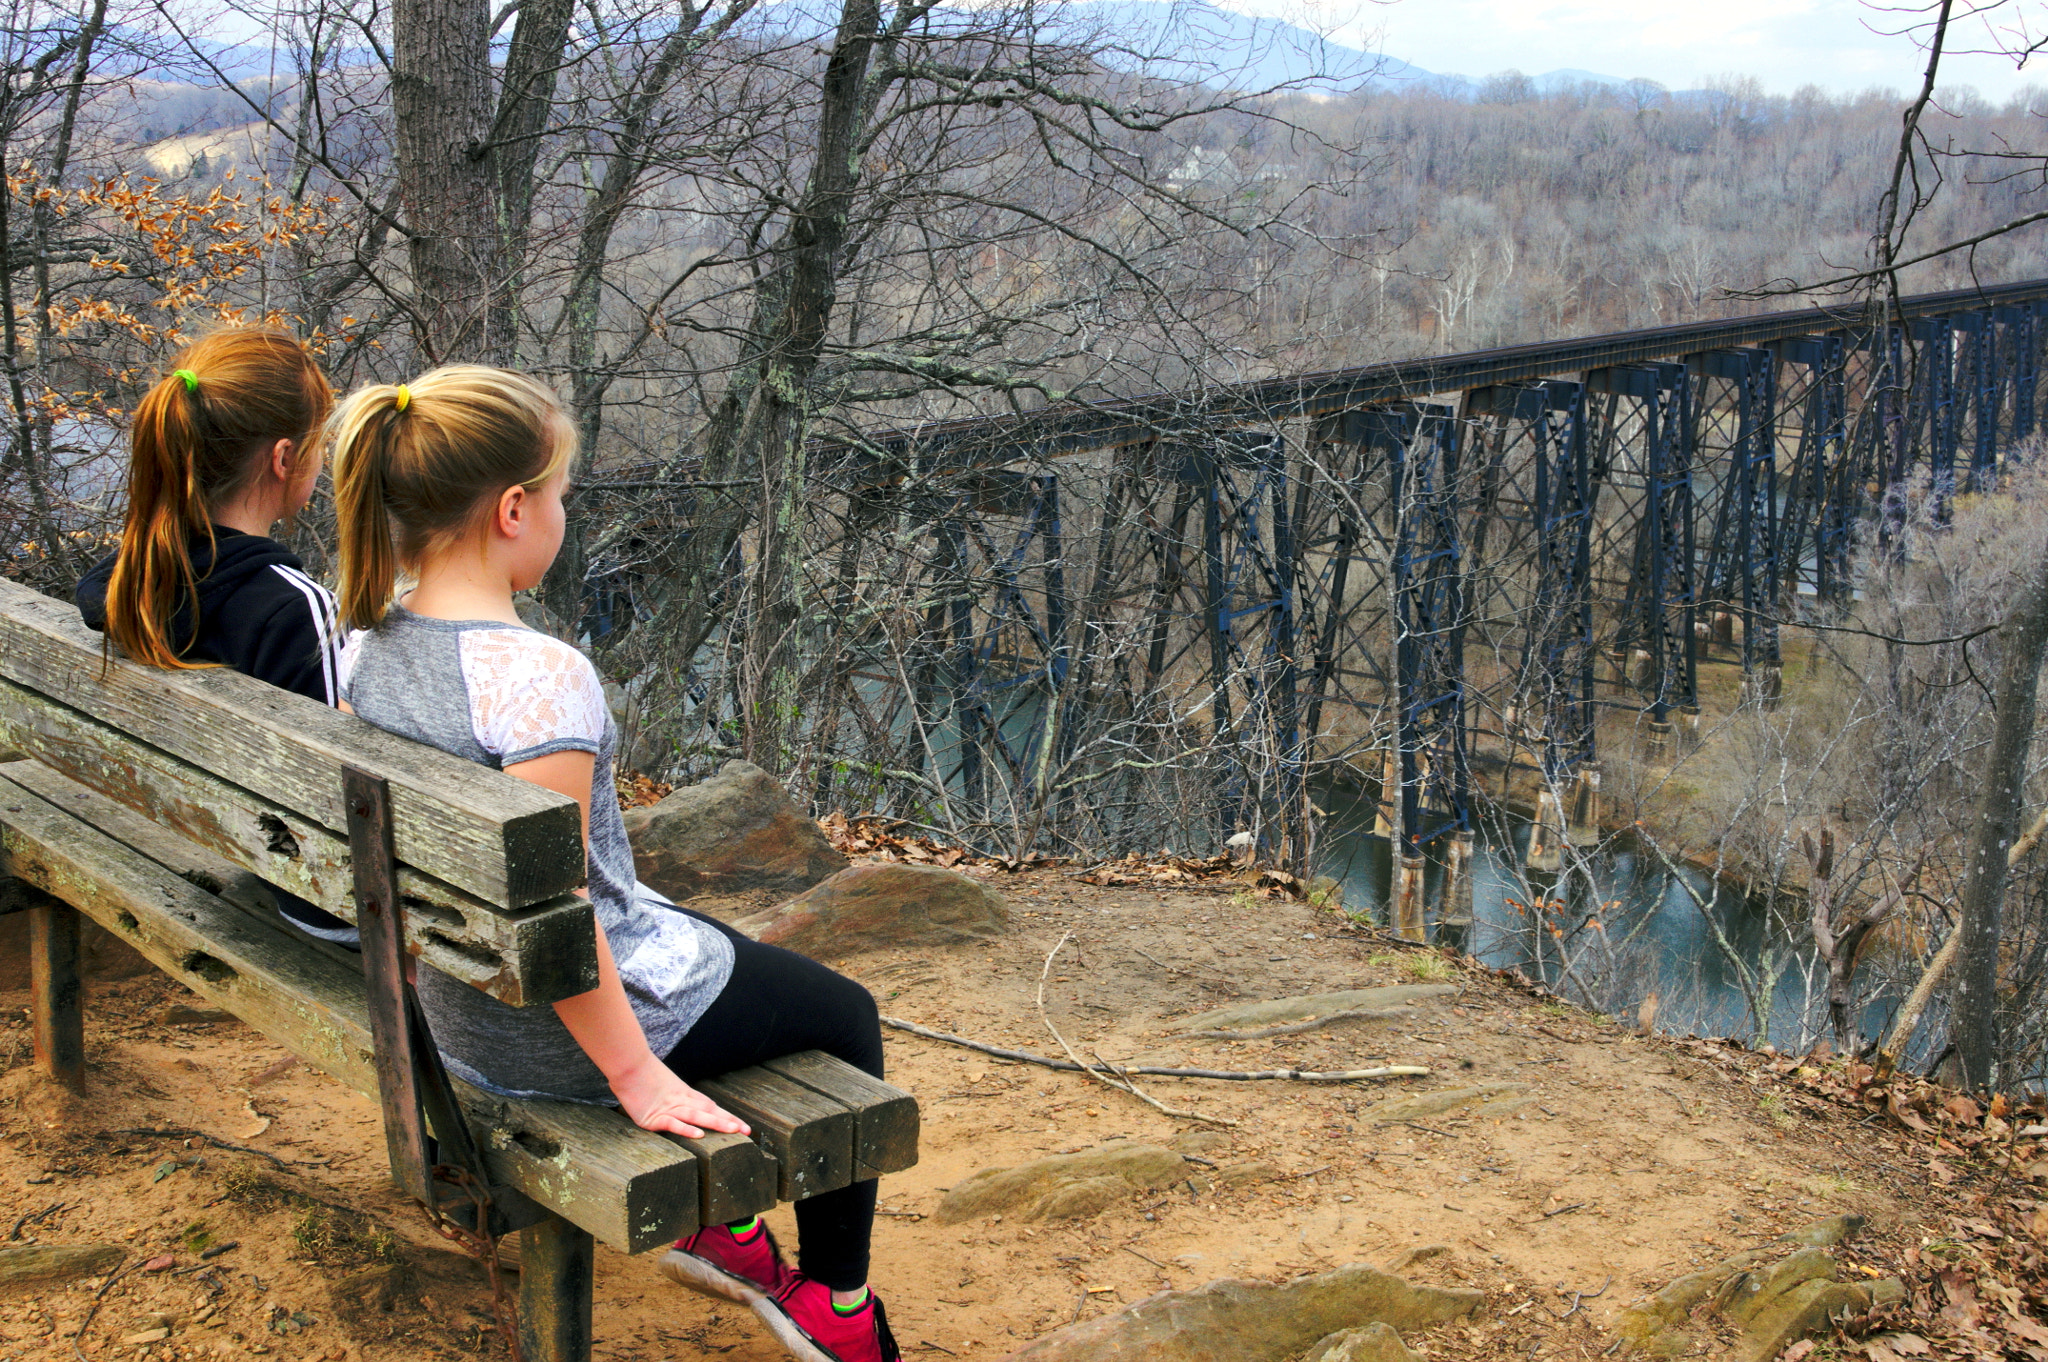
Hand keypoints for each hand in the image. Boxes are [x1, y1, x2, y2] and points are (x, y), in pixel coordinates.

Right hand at [609, 1052, 750, 1138]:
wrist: (627, 1064)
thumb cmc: (639, 1073)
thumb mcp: (660, 1085)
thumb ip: (669, 1093)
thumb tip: (673, 1101)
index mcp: (683, 1094)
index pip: (710, 1107)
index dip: (726, 1116)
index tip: (742, 1126)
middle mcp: (680, 1100)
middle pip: (709, 1111)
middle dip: (729, 1122)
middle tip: (748, 1131)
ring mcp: (668, 1108)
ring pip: (697, 1116)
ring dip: (716, 1123)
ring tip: (733, 1131)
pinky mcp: (653, 1117)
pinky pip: (673, 1123)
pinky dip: (686, 1129)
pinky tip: (699, 1135)